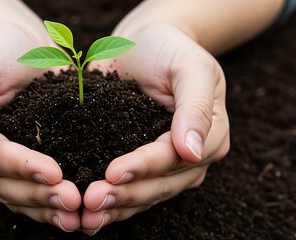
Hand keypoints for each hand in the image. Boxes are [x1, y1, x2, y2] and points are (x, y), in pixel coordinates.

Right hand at [0, 16, 81, 230]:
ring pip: (17, 195)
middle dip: (38, 194)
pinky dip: (50, 203)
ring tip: (77, 213)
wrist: (17, 44)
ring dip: (46, 206)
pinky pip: (31, 190)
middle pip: (1, 185)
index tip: (54, 172)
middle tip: (73, 199)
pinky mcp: (19, 166)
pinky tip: (74, 212)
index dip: (20, 167)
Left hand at [82, 23, 229, 233]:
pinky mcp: (139, 164)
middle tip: (91, 200)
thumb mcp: (189, 66)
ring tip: (85, 216)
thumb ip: (195, 106)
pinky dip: (110, 203)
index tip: (113, 173)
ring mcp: (164, 164)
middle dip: (125, 195)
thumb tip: (193, 152)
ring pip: (143, 195)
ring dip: (115, 207)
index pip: (175, 157)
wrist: (143, 44)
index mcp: (210, 134)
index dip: (145, 167)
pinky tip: (87, 213)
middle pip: (160, 185)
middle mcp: (189, 157)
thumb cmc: (168, 49)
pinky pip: (128, 189)